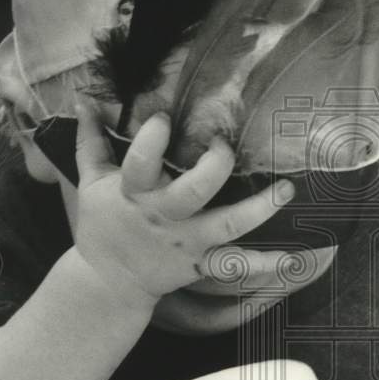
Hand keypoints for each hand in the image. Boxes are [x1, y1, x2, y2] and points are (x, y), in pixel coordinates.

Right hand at [72, 104, 294, 309]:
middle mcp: (164, 216)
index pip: (140, 162)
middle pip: (192, 192)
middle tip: (226, 145)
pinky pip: (238, 266)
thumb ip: (90, 139)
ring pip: (228, 225)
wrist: (108, 282)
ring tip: (287, 189)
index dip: (152, 139)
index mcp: (133, 192)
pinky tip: (294, 258)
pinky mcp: (202, 263)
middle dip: (213, 167)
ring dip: (260, 208)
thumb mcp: (91, 181)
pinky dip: (266, 264)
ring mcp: (188, 241)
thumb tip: (84, 98)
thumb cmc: (103, 224)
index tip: (163, 117)